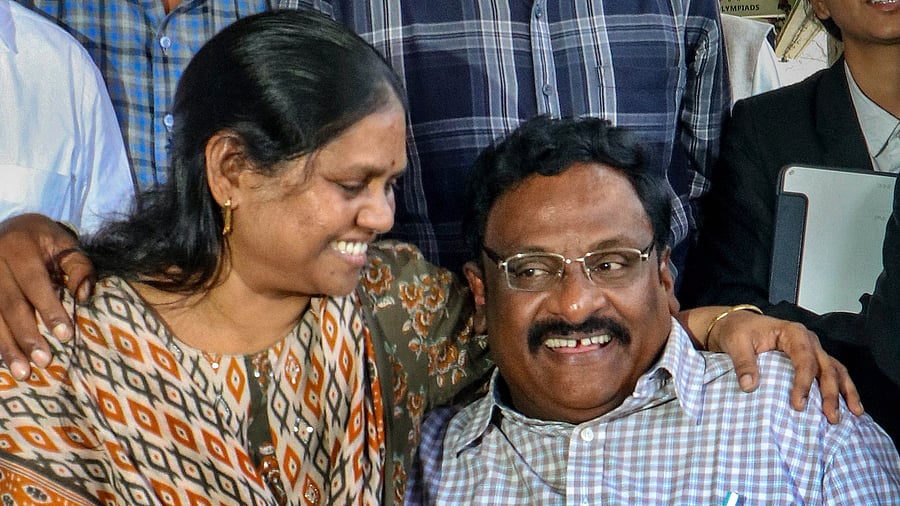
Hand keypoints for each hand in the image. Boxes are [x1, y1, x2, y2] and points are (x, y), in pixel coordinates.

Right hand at [0, 214, 94, 378]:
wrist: (12, 229)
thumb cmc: (46, 242)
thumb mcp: (66, 244)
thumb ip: (79, 267)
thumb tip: (83, 296)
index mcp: (18, 246)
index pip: (34, 282)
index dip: (49, 310)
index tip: (65, 336)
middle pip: (10, 303)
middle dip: (27, 335)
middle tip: (44, 361)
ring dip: (7, 346)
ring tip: (23, 372)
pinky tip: (6, 362)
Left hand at [679, 306, 862, 423]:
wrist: (738, 325)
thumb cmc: (738, 331)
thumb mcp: (736, 343)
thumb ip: (743, 363)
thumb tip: (749, 386)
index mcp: (792, 332)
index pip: (804, 359)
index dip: (804, 382)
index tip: (798, 404)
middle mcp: (808, 340)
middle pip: (825, 366)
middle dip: (830, 393)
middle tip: (830, 416)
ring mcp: (812, 349)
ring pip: (835, 370)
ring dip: (844, 392)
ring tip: (853, 413)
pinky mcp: (811, 359)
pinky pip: (832, 373)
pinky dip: (842, 388)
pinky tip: (850, 405)